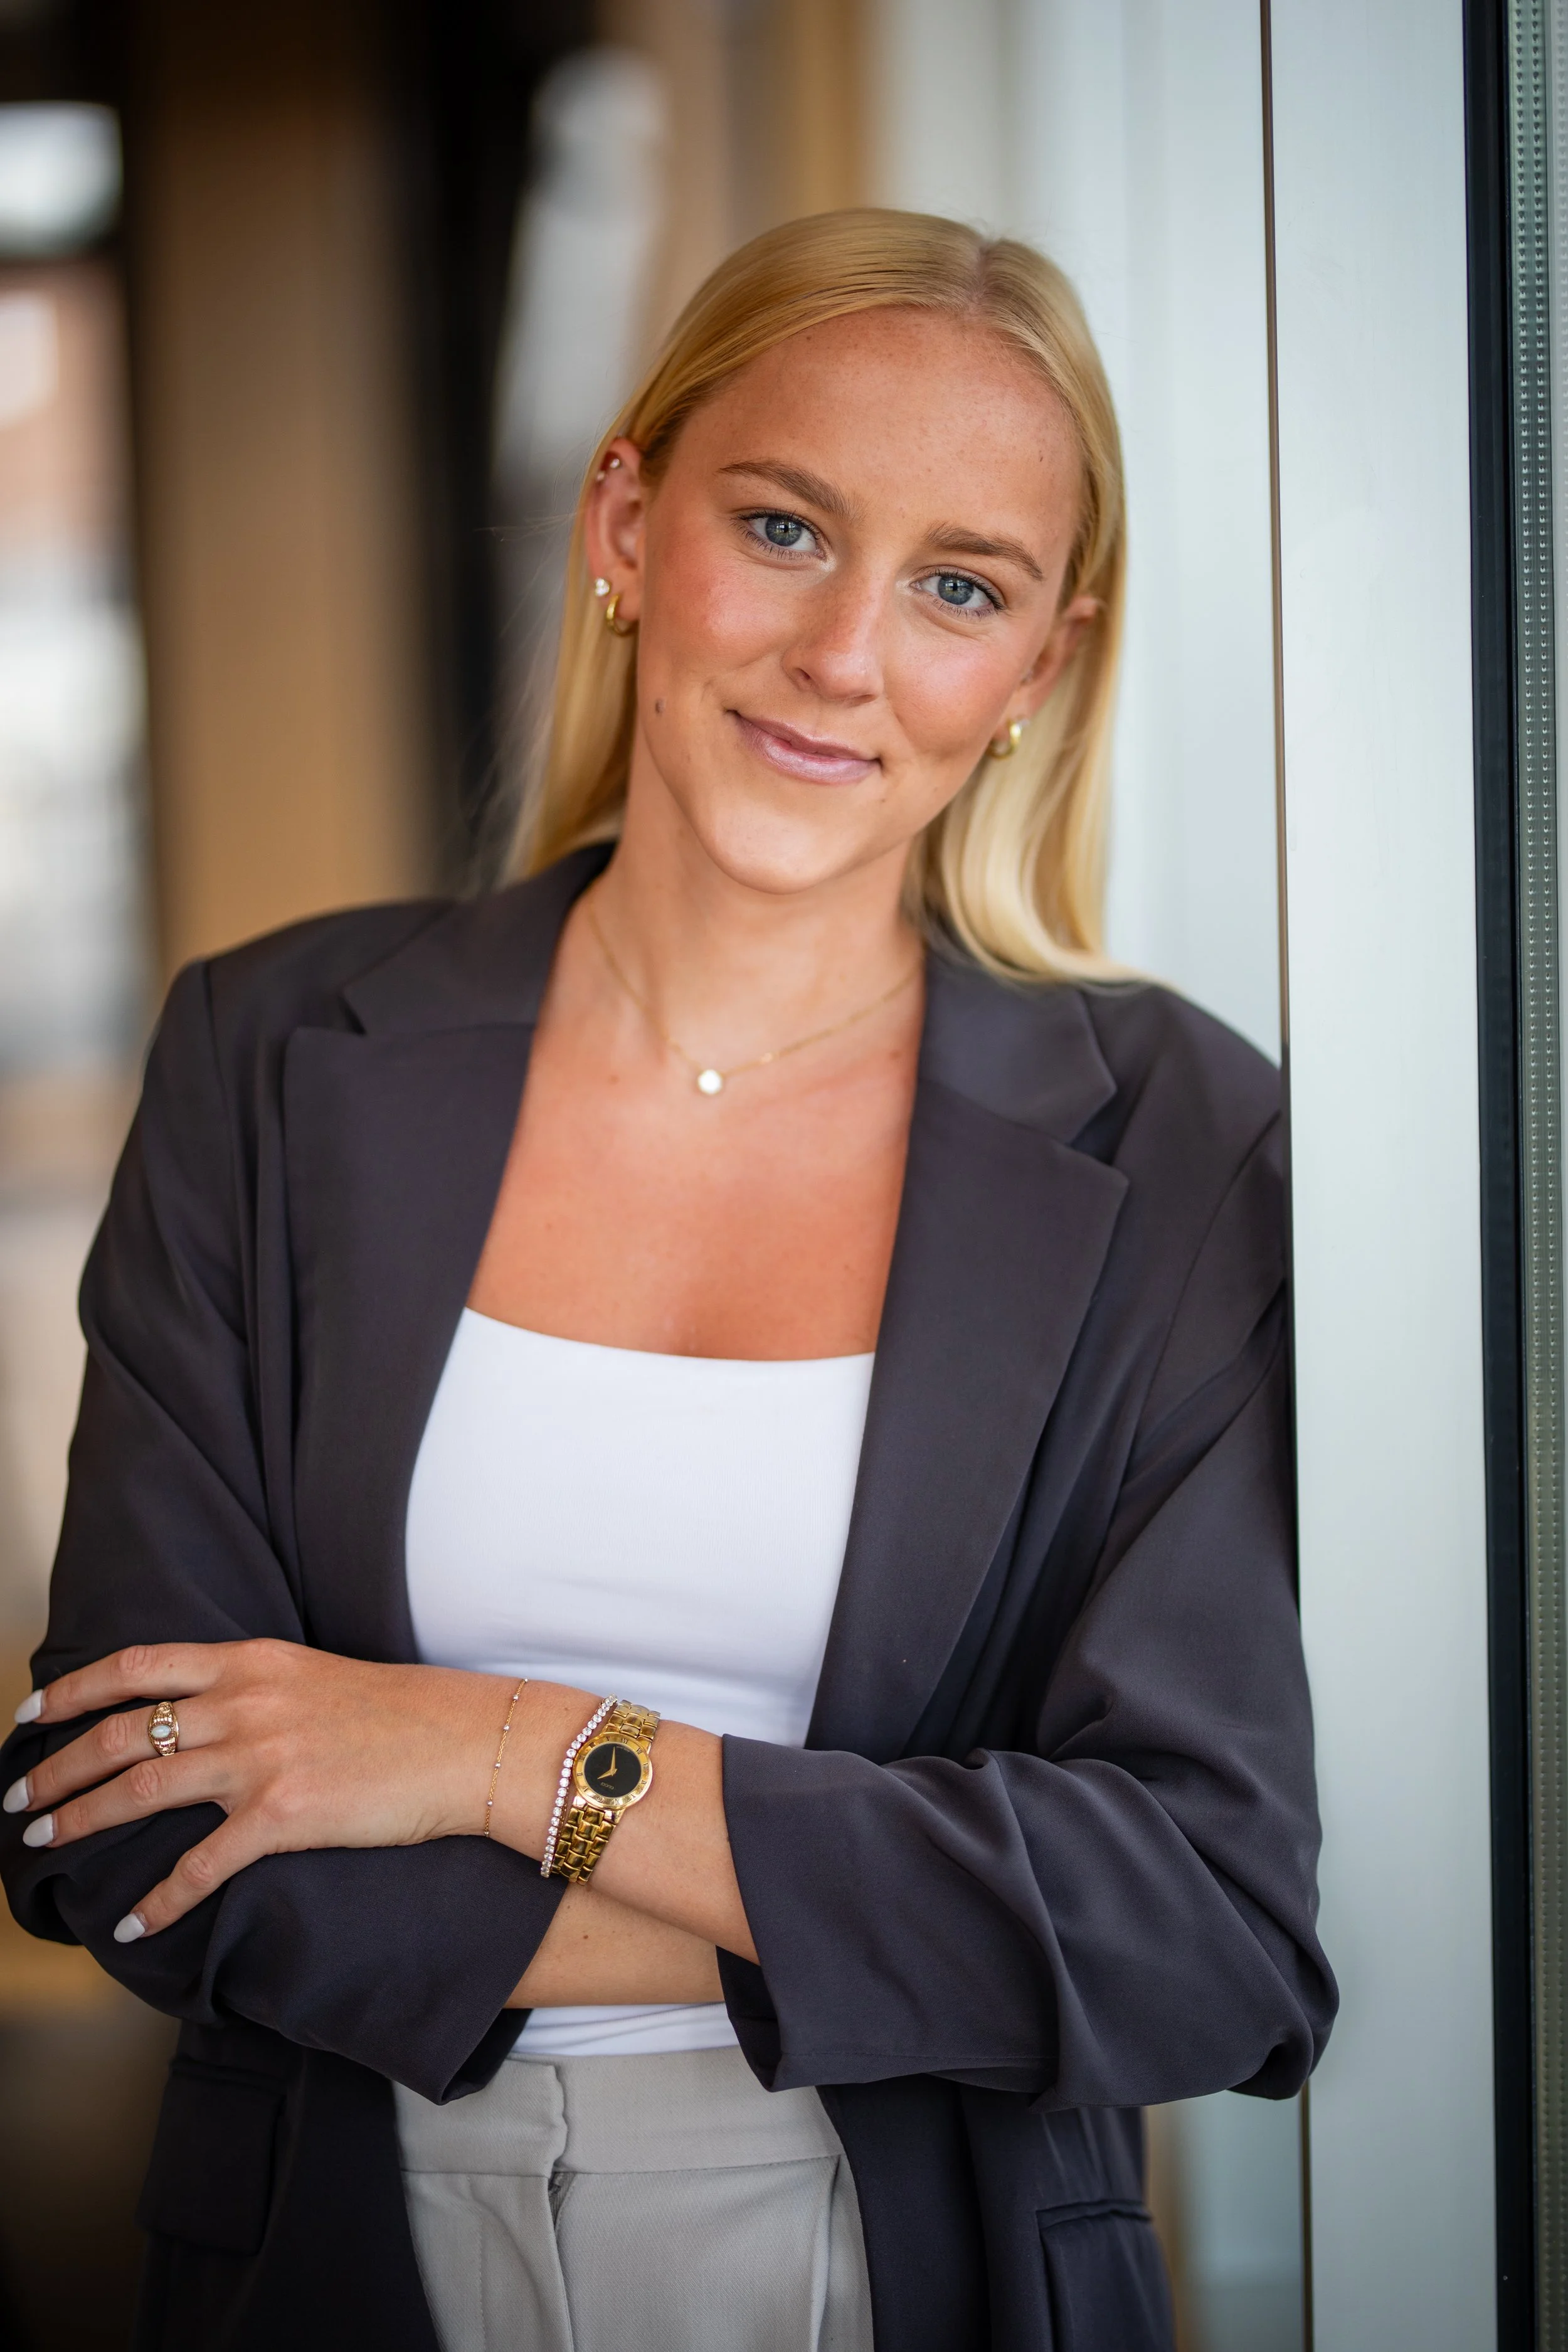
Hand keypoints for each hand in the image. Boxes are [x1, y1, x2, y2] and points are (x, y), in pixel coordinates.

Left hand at [3, 1641, 514, 1939]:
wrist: (469, 1743)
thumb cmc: (403, 1714)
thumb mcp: (316, 1677)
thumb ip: (256, 1688)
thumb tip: (204, 1713)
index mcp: (252, 1660)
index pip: (139, 1665)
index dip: (74, 1689)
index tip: (30, 1713)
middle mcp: (246, 1701)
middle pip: (122, 1730)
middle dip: (57, 1766)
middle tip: (20, 1799)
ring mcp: (262, 1757)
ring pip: (141, 1788)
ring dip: (82, 1819)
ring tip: (44, 1844)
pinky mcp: (285, 1815)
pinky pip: (200, 1866)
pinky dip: (158, 1901)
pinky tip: (131, 1926)